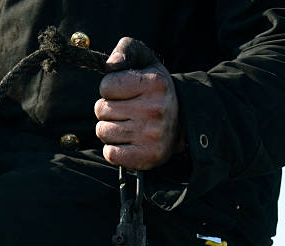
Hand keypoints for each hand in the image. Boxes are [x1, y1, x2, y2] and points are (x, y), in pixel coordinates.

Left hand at [94, 37, 184, 170]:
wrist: (183, 122)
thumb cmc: (156, 90)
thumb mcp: (146, 61)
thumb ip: (126, 50)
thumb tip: (111, 64)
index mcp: (154, 83)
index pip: (106, 86)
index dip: (110, 89)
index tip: (124, 92)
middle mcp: (154, 110)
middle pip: (101, 110)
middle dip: (107, 110)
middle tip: (125, 111)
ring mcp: (152, 136)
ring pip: (103, 132)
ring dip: (109, 130)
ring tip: (126, 126)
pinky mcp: (148, 157)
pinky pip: (110, 154)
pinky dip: (113, 150)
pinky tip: (126, 143)